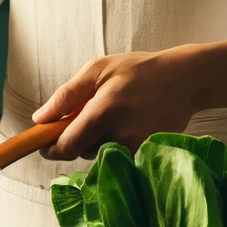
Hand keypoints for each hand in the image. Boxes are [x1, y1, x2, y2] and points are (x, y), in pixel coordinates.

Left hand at [32, 51, 199, 159]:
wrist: (186, 79)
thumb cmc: (137, 70)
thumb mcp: (96, 70)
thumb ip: (66, 96)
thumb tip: (40, 119)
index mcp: (102, 113)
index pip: (67, 146)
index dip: (51, 148)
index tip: (45, 144)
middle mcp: (119, 136)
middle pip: (81, 152)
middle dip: (75, 139)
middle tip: (85, 117)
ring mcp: (136, 147)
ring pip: (99, 155)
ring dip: (95, 141)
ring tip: (110, 116)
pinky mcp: (147, 153)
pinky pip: (117, 156)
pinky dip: (113, 144)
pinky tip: (124, 125)